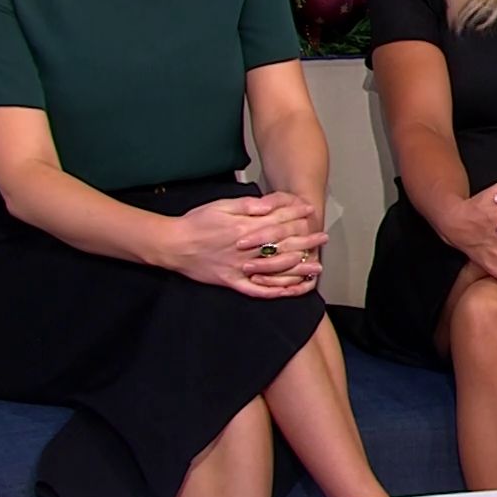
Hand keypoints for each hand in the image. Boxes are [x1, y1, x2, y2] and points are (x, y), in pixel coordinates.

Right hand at [169, 193, 325, 298]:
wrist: (173, 245)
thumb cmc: (196, 222)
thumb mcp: (221, 205)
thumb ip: (248, 205)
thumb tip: (269, 204)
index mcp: (244, 228)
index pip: (277, 221)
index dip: (296, 216)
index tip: (311, 212)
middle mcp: (246, 250)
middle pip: (282, 245)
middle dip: (305, 241)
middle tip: (323, 237)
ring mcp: (240, 268)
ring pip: (276, 270)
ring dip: (298, 268)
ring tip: (316, 265)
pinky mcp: (232, 282)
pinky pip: (258, 291)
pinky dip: (277, 291)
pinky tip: (292, 290)